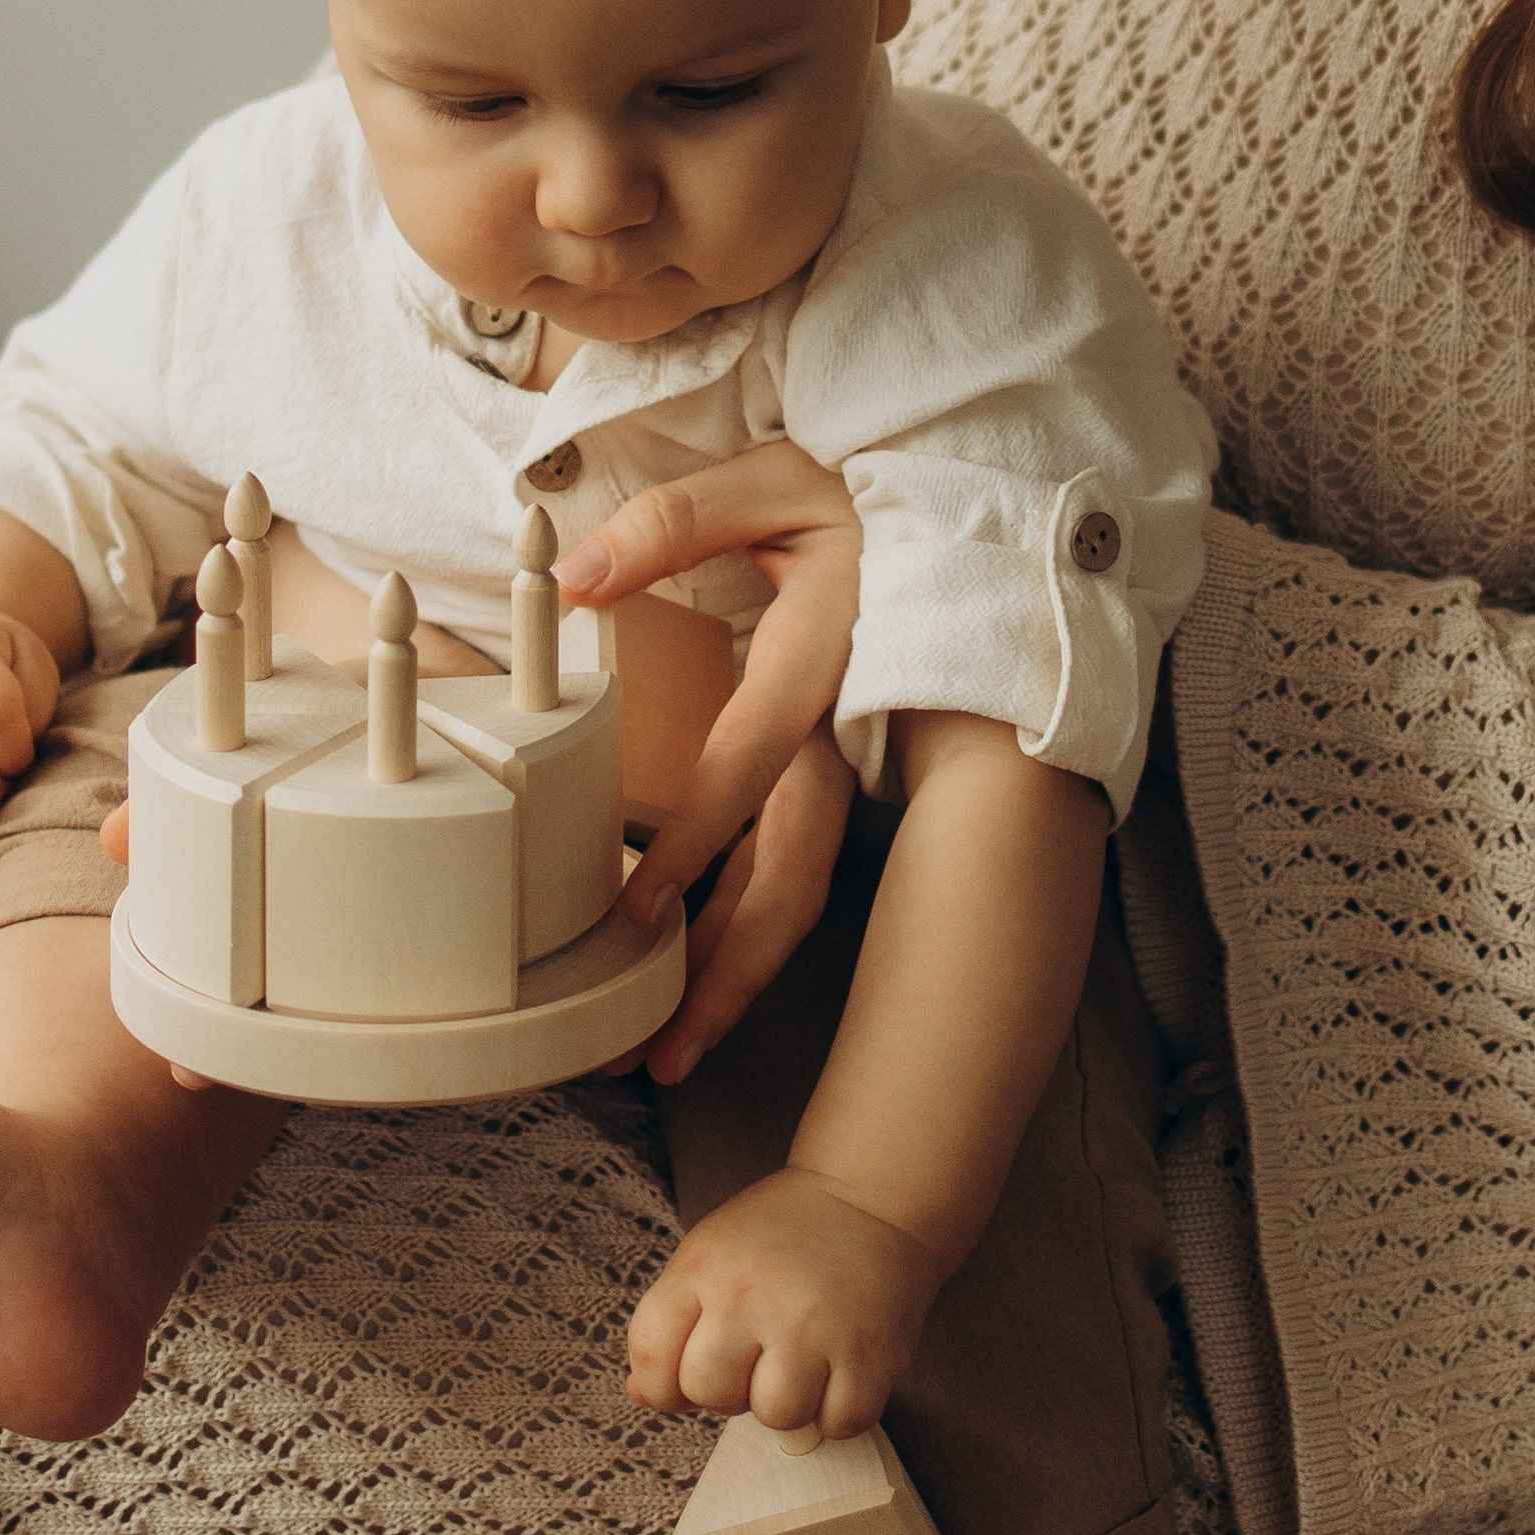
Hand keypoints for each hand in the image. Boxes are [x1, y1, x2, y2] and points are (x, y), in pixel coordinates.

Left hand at [560, 443, 863, 1078]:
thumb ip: (675, 524)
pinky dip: (752, 932)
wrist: (961, 506)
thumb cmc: (856, 493)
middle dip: (730, 969)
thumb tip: (573, 577)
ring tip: (671, 1053)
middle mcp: (841, 730)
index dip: (700, 836)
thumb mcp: (772, 481)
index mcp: (821, 658)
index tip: (642, 908)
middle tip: (660, 1050)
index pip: (752, 759)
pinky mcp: (841, 773)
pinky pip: (797, 866)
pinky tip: (704, 981)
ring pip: (798, 889)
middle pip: (794, 873)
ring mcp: (848, 761)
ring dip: (738, 976)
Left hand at [626, 1163, 941, 1443]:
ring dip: (788, 1405)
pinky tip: (840, 1373)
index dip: (662, 1384)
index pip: (651, 1354)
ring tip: (802, 1365)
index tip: (691, 1373)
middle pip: (711, 1392)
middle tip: (759, 1358)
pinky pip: (840, 1423)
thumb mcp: (709, 1254)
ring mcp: (813, 1324)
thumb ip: (670, 1323)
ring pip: (777, 1415)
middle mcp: (752, 1295)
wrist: (867, 1194)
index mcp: (704, 1268)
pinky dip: (839, 1412)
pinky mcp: (870, 1349)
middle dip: (730, 1391)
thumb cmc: (782, 1232)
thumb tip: (642, 1394)